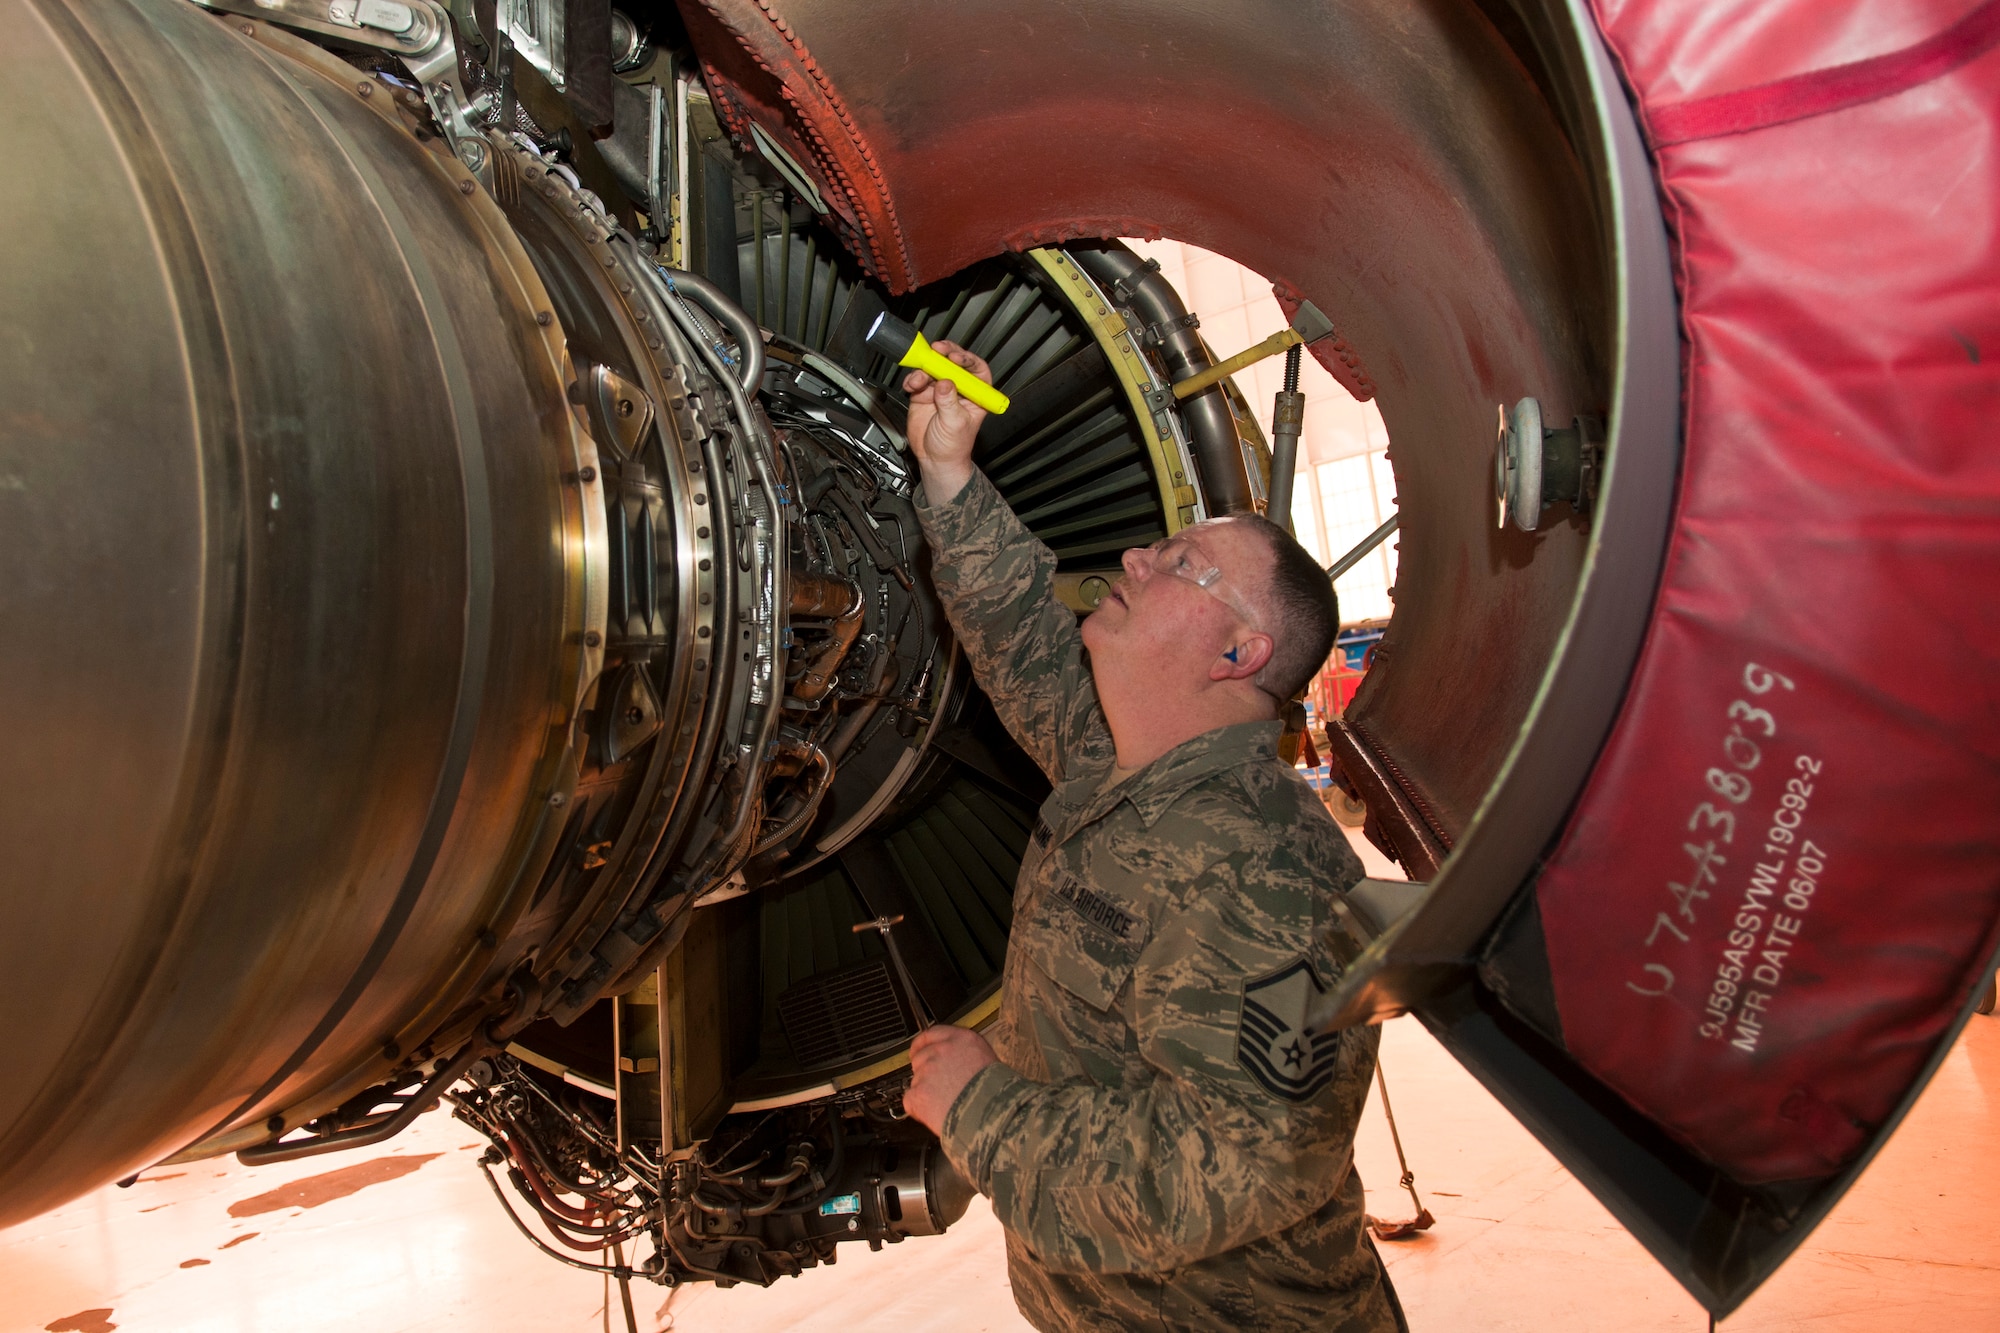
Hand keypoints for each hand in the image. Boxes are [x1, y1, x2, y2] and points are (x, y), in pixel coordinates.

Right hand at [903, 339, 991, 504]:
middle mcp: (958, 389)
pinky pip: (917, 380)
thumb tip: (944, 383)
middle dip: (944, 355)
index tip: (955, 358)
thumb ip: (949, 402)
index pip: (976, 369)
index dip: (967, 359)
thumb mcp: (955, 423)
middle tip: (936, 352)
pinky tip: (911, 385)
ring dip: (924, 369)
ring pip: (932, 369)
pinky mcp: (923, 394)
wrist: (935, 461)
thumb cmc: (954, 447)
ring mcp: (940, 390)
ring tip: (918, 380)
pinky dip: (912, 380)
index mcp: (975, 394)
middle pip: (953, 363)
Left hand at [904, 1024, 997, 1133]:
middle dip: (926, 1072)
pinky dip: (919, 1109)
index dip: (922, 1045)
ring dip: (926, 1092)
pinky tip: (935, 1113)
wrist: (992, 1117)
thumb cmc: (997, 1094)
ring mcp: (927, 1072)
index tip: (919, 1051)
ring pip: (916, 1080)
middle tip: (939, 1087)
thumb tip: (957, 1062)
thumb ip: (966, 1055)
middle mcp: (941, 1051)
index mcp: (961, 1040)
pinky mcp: (918, 1093)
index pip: (932, 1034)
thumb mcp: (988, 1061)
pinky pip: (910, 1100)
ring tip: (945, 1104)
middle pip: (920, 1058)